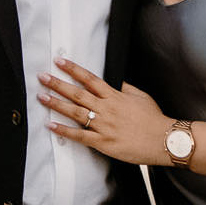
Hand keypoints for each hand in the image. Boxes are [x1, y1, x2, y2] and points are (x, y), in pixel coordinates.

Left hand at [38, 57, 171, 166]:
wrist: (164, 140)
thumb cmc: (154, 119)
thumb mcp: (141, 96)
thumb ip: (124, 88)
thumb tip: (113, 81)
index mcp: (115, 96)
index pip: (90, 79)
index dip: (73, 69)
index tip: (59, 61)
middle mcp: (107, 109)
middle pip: (78, 93)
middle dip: (58, 84)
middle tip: (42, 77)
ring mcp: (104, 126)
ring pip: (75, 112)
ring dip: (56, 104)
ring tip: (41, 97)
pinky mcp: (103, 143)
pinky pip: (80, 136)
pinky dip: (64, 131)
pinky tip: (51, 126)